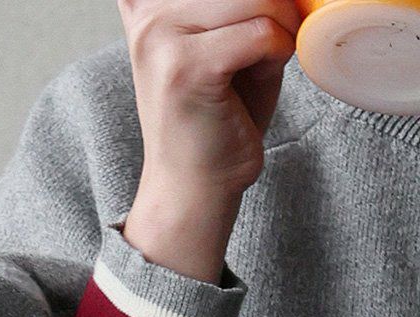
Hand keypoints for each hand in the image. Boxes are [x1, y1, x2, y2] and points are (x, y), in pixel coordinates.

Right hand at [117, 0, 300, 282]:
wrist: (193, 188)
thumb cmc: (214, 122)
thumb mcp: (219, 44)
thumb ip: (233, 6)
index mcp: (149, 6)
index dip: (245, 3)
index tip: (242, 42)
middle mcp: (148, 15)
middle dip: (273, 7)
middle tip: (261, 49)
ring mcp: (161, 39)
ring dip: (278, 31)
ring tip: (256, 67)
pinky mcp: (186, 68)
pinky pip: (263, 32)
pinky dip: (277, 55)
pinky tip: (257, 81)